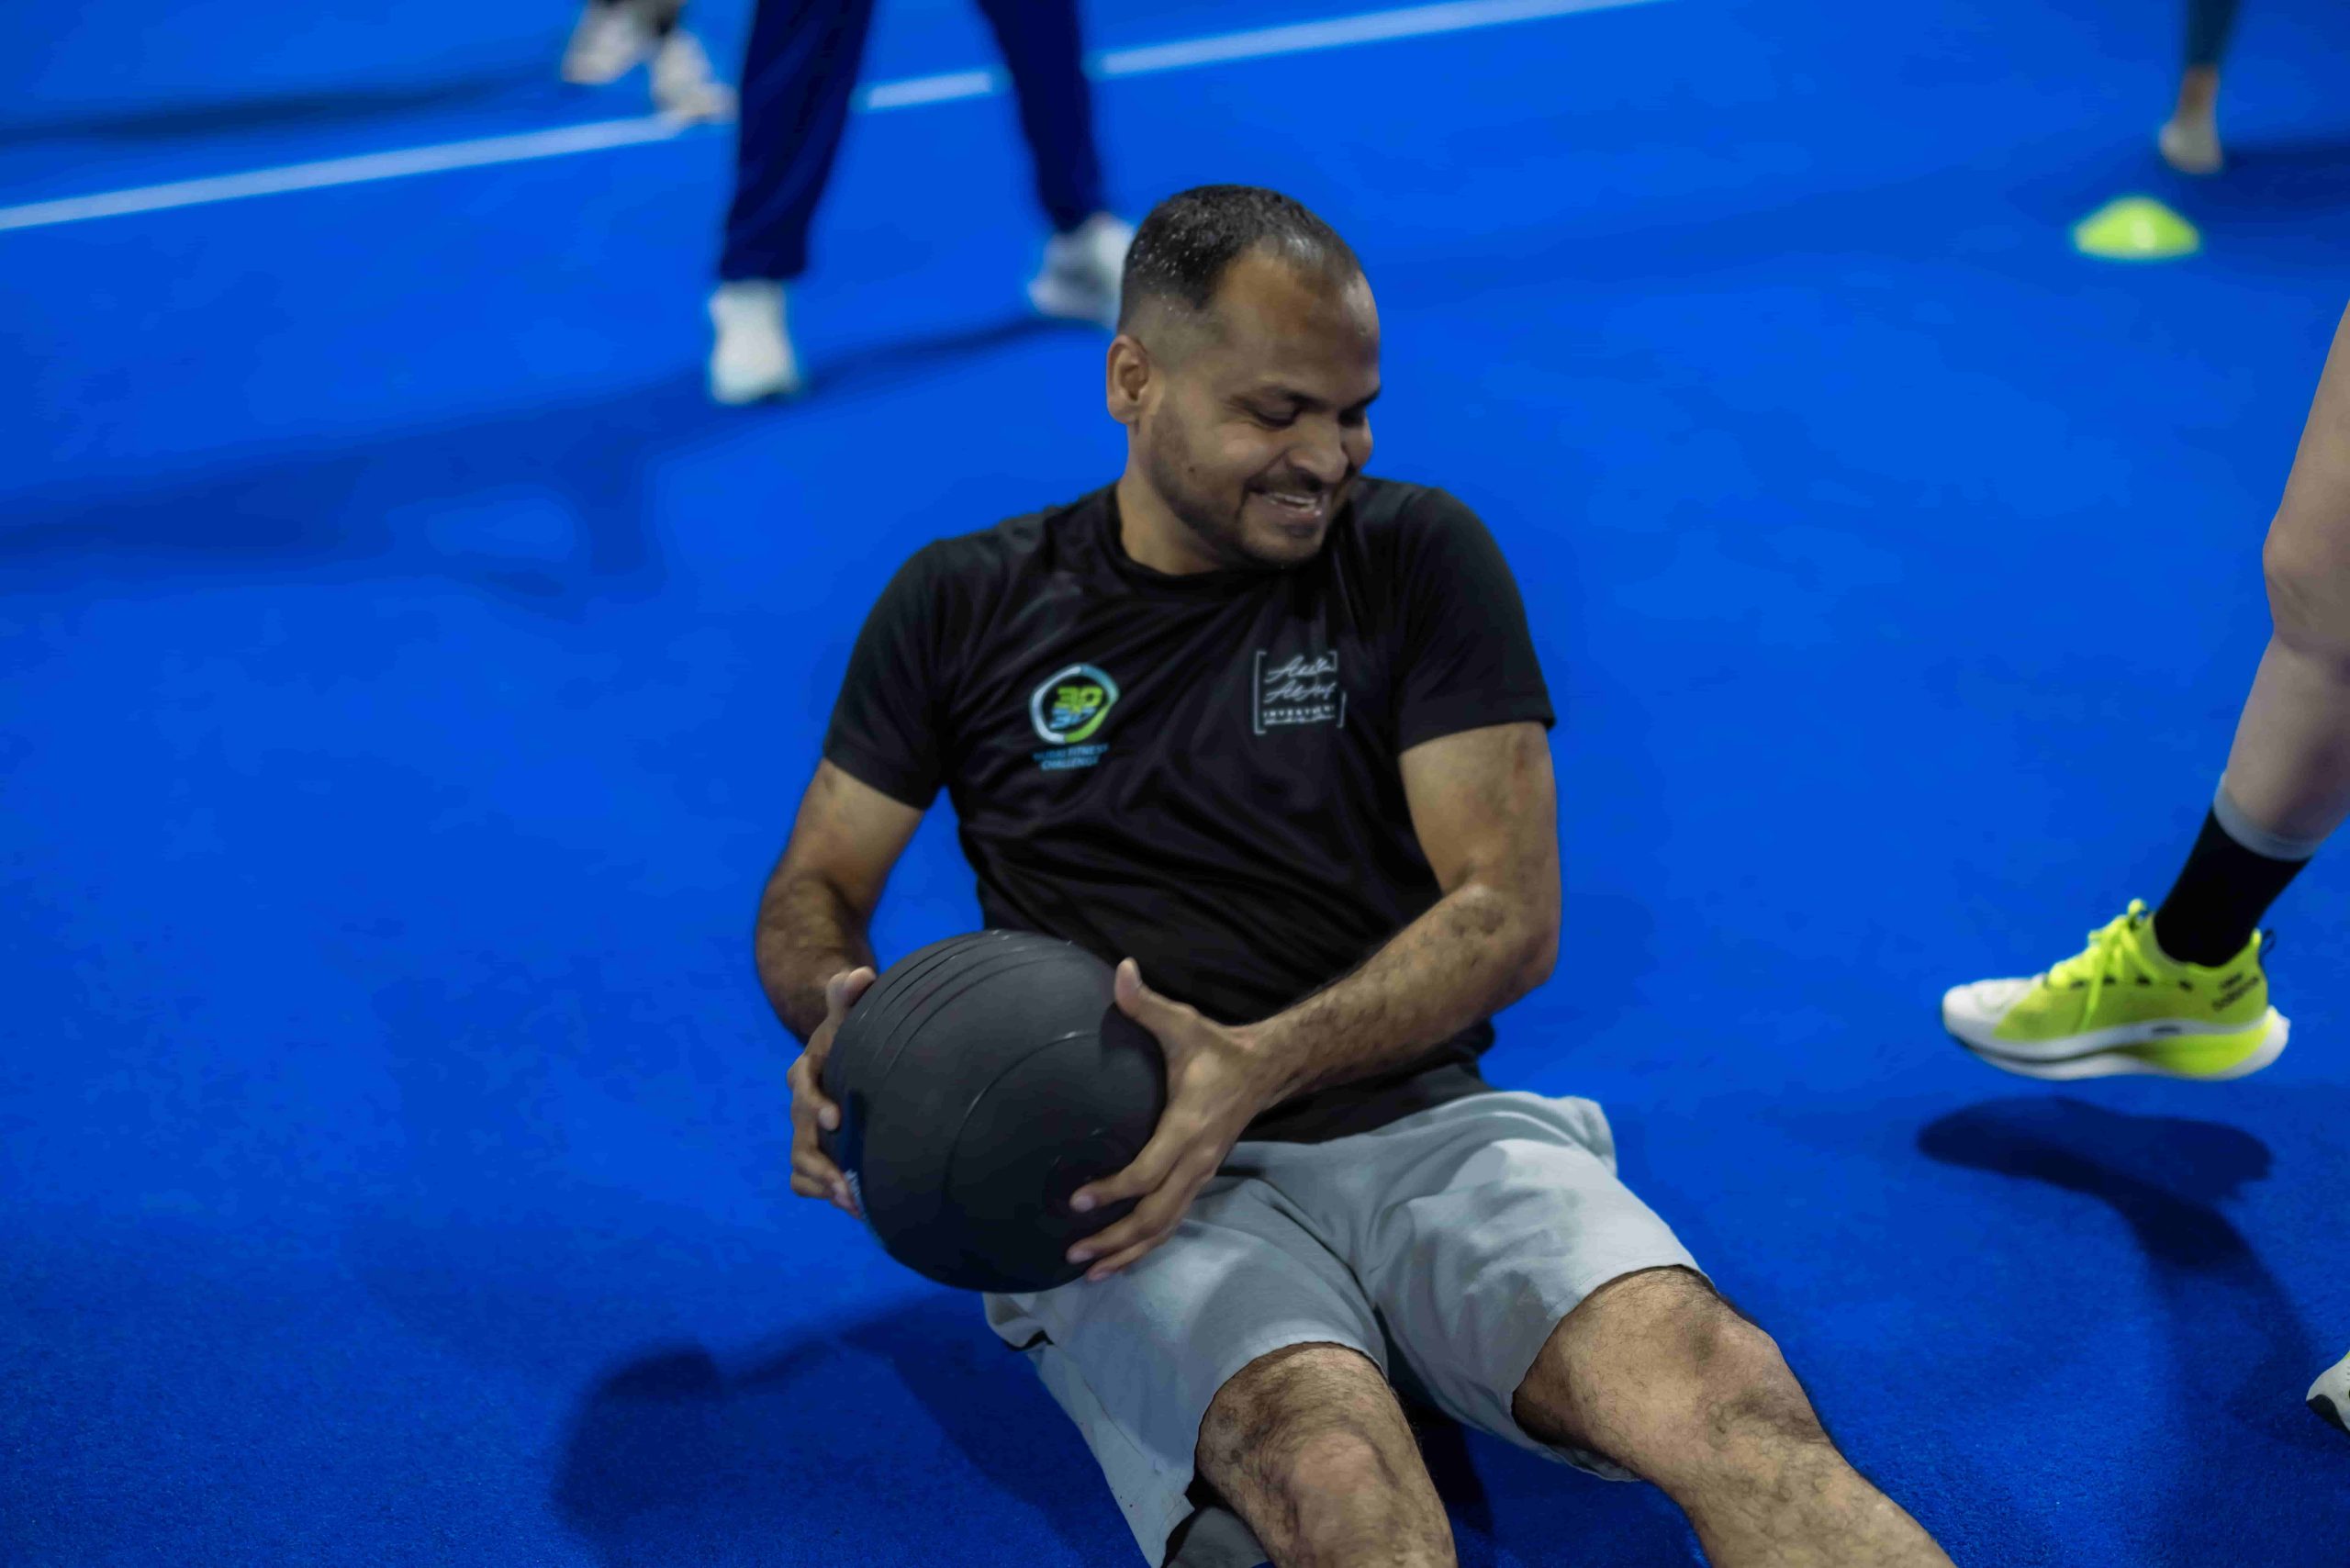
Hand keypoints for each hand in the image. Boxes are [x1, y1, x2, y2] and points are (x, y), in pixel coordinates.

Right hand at [788, 966, 875, 1216]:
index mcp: (806, 1071)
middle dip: (821, 1164)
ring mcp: (807, 1132)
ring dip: (824, 1185)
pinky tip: (856, 1207)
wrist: (845, 1054)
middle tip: (848, 1184)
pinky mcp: (817, 1150)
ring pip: (800, 1166)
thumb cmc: (849, 1034)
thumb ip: (848, 994)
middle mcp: (801, 1106)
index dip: (814, 1104)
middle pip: (800, 1140)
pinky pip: (807, 1178)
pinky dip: (824, 1193)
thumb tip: (858, 975)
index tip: (835, 1119)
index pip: (802, 1088)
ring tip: (853, 1202)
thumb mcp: (847, 1012)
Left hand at [1065, 960, 1283, 1281]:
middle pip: (1156, 1215)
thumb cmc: (1216, 1048)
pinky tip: (1119, 1257)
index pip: (1148, 1171)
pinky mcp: (1199, 1179)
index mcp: (1188, 1127)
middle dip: (1115, 1238)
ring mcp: (1200, 1175)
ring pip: (1165, 1227)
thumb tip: (1120, 969)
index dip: (1114, 1189)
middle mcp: (1196, 1161)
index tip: (1077, 1199)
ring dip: (1128, 1251)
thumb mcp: (1183, 1022)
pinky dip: (1145, 1244)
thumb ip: (1146, 1003)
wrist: (1265, 1070)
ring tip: (1089, 1269)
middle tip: (1073, 1250)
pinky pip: (1172, 1221)